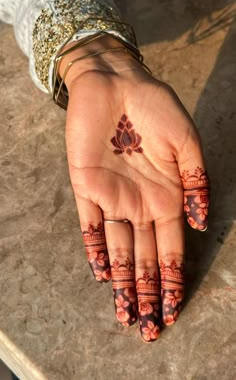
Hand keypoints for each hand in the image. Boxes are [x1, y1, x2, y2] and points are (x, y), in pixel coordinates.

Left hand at [59, 35, 208, 341]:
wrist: (117, 85)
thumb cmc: (156, 110)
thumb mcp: (187, 144)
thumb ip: (196, 183)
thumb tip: (201, 223)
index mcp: (168, 198)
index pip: (171, 250)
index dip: (173, 281)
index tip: (174, 311)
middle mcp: (141, 205)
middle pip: (144, 259)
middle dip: (147, 293)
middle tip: (149, 328)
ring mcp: (112, 199)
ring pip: (118, 250)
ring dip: (122, 283)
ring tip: (127, 315)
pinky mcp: (86, 187)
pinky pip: (89, 225)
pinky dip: (94, 249)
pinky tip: (101, 274)